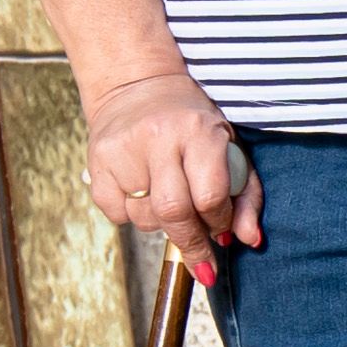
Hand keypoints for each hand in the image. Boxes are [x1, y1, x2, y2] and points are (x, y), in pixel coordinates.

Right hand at [84, 70, 260, 280]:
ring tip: (168, 201)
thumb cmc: (192, 124)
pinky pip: (116, 214)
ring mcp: (124, 149)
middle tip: (202, 260)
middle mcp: (159, 137)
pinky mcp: (97, 160)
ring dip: (162, 225)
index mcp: (198, 131)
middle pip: (174, 213)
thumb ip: (245, 196)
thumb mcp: (229, 148)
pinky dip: (131, 216)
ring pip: (144, 218)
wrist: (138, 87)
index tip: (221, 229)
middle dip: (191, 244)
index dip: (219, 223)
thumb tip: (249, 240)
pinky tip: (141, 193)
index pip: (210, 197)